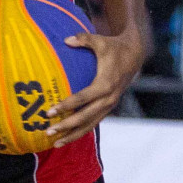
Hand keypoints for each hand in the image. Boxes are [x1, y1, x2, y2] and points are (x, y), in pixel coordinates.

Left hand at [46, 30, 146, 146]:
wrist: (135, 55)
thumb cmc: (113, 47)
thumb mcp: (100, 41)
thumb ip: (84, 39)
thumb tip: (66, 40)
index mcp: (106, 84)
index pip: (83, 98)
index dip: (67, 105)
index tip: (50, 112)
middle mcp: (109, 98)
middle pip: (85, 117)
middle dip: (67, 126)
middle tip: (48, 131)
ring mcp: (109, 105)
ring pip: (90, 125)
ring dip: (72, 135)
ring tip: (54, 143)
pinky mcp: (108, 107)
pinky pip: (93, 122)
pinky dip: (80, 131)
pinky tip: (65, 138)